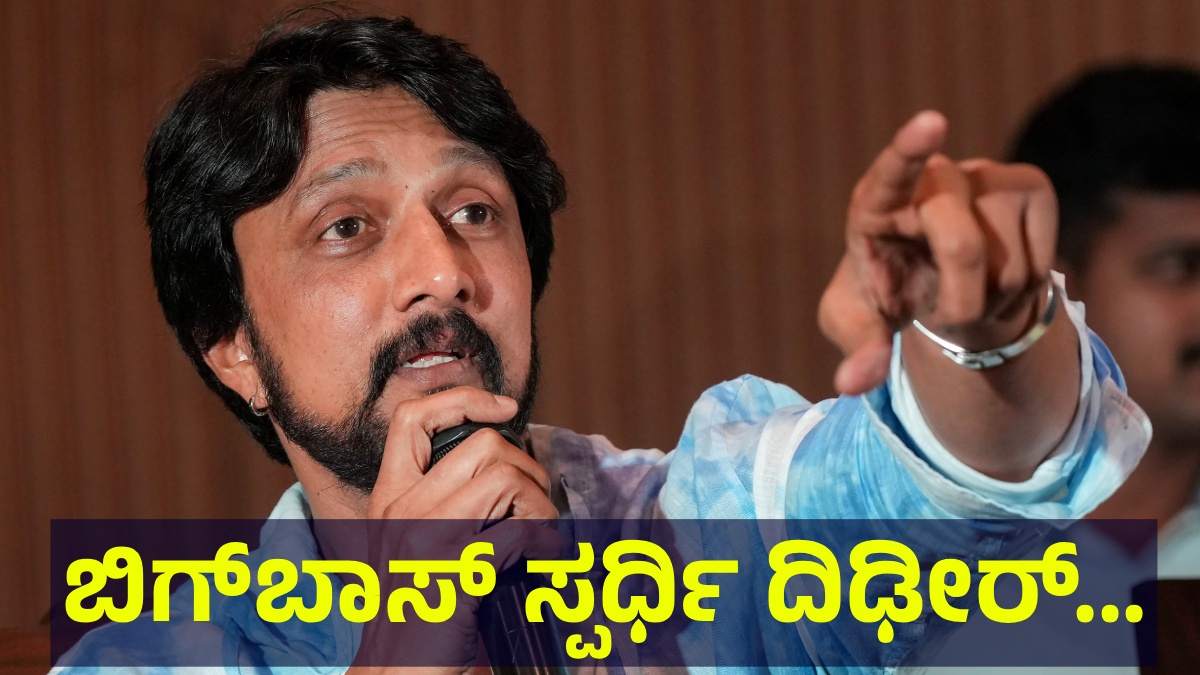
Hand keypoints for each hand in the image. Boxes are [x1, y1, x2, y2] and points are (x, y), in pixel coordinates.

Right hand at [352, 387, 559, 671]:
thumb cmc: (414, 618)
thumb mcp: (412, 549)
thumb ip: (442, 507)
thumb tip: (505, 472)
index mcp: (388, 500)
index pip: (412, 418)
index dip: (463, 399)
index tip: (504, 409)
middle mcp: (402, 511)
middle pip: (483, 445)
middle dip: (528, 468)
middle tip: (537, 507)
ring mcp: (426, 541)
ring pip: (506, 479)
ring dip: (540, 505)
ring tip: (543, 536)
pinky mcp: (454, 577)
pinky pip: (519, 534)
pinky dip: (547, 545)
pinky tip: (546, 563)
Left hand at [819, 111, 1058, 394]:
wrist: (938, 278)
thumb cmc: (889, 290)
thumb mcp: (859, 322)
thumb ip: (857, 348)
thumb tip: (853, 383)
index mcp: (876, 203)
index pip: (891, 172)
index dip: (912, 149)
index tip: (932, 122)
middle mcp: (933, 179)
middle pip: (962, 247)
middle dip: (958, 303)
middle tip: (942, 319)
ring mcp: (986, 175)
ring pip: (1007, 265)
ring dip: (989, 301)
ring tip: (967, 289)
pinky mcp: (1033, 185)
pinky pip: (1041, 262)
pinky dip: (1022, 291)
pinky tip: (999, 276)